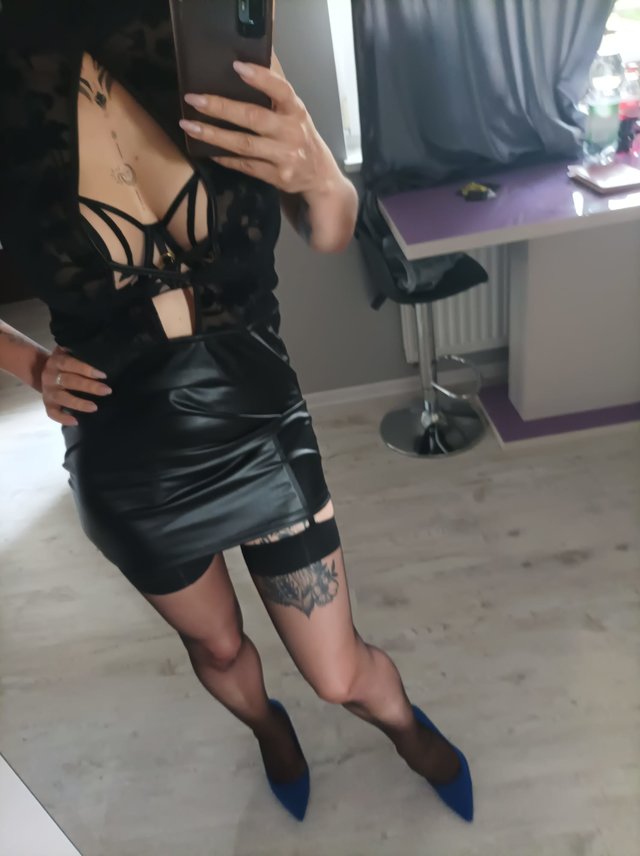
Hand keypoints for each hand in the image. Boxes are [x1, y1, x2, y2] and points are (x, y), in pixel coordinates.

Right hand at [40, 346, 111, 426]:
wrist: (38, 369)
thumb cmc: (64, 363)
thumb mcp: (67, 353)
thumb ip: (79, 352)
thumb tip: (102, 352)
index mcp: (56, 361)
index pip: (70, 363)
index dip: (86, 369)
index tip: (103, 375)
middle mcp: (50, 376)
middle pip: (69, 381)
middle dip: (89, 386)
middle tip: (107, 391)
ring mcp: (47, 391)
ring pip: (62, 398)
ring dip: (78, 403)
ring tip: (94, 407)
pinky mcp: (46, 403)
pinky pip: (52, 413)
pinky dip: (62, 418)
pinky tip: (76, 421)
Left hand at [179, 55, 340, 195]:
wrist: (319, 176)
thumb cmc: (300, 136)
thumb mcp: (295, 111)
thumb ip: (275, 92)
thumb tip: (254, 59)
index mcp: (295, 111)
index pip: (281, 90)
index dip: (260, 78)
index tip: (237, 66)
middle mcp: (290, 132)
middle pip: (253, 118)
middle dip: (221, 108)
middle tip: (194, 99)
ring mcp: (283, 157)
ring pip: (244, 145)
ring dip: (214, 135)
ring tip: (189, 126)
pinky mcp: (275, 177)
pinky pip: (245, 166)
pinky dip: (224, 158)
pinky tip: (207, 150)